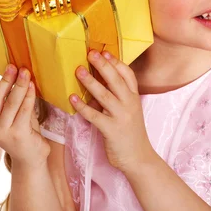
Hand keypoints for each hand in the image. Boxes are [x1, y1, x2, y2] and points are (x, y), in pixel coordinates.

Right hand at [0, 64, 49, 167]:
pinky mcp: (18, 134)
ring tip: (26, 73)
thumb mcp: (8, 114)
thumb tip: (14, 72)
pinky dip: (28, 95)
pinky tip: (33, 87)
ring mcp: (2, 132)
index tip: (0, 79)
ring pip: (10, 102)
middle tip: (15, 67)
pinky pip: (24, 109)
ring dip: (19, 84)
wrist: (30, 157)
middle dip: (6, 79)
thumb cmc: (20, 130)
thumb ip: (7, 98)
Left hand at [70, 50, 154, 172]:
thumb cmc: (130, 132)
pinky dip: (82, 106)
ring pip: (105, 95)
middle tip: (90, 53)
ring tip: (78, 70)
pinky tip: (72, 98)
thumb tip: (98, 80)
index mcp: (134, 98)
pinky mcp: (111, 130)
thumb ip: (118, 96)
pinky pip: (94, 115)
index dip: (116, 62)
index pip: (128, 75)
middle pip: (116, 80)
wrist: (139, 158)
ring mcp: (121, 117)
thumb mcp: (129, 110)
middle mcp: (129, 104)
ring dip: (90, 82)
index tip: (105, 52)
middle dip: (103, 66)